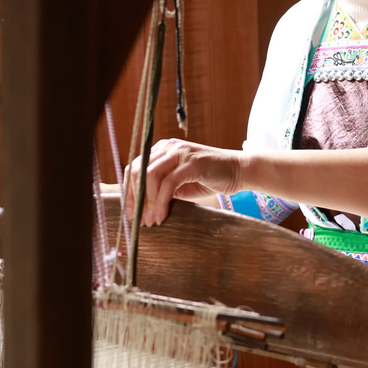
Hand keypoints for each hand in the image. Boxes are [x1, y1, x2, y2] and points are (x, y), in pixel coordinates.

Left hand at [124, 139, 244, 225]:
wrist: (239, 171)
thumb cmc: (210, 178)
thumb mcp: (180, 183)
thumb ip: (161, 188)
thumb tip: (140, 207)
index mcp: (162, 149)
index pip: (135, 168)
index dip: (129, 192)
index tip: (131, 213)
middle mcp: (168, 147)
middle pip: (138, 171)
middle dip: (135, 198)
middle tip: (138, 219)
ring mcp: (180, 153)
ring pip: (150, 177)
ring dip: (148, 203)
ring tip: (151, 220)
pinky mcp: (191, 163)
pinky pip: (168, 184)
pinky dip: (161, 202)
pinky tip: (162, 216)